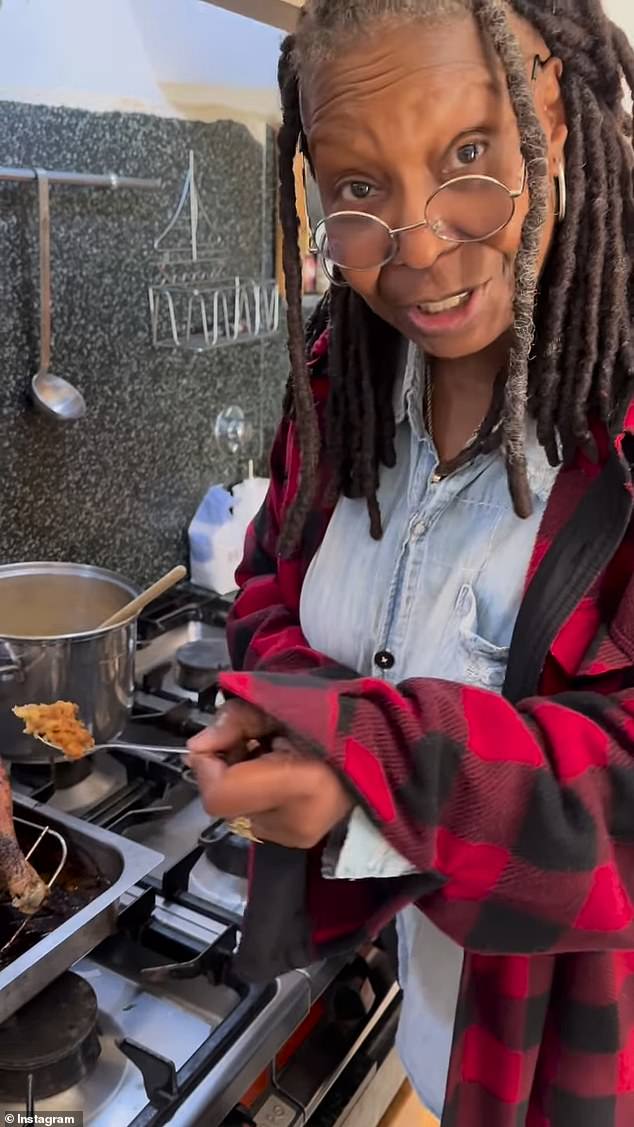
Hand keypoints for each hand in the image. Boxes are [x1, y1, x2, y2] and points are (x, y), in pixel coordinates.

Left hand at [186, 705, 352, 848]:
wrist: (381, 747)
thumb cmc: (336, 716)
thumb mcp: (280, 704)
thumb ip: (234, 721)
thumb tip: (196, 747)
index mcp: (301, 784)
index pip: (220, 793)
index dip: (207, 764)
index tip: (217, 738)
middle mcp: (296, 822)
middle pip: (223, 802)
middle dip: (223, 767)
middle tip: (250, 740)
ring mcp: (297, 837)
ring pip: (234, 810)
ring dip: (238, 779)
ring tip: (268, 753)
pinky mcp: (297, 840)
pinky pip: (252, 815)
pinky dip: (254, 792)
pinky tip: (277, 772)